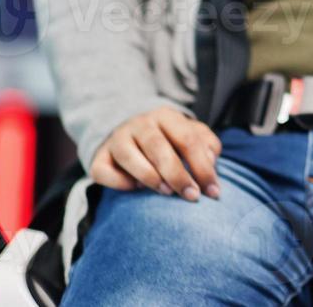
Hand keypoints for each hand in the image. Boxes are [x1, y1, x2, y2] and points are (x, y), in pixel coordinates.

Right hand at [90, 106, 222, 201]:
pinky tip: (136, 188)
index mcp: (166, 116)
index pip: (187, 139)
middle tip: (192, 196)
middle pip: (159, 148)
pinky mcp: (99, 157)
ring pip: (129, 156)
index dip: (203, 167)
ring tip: (166, 192)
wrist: (128, 132)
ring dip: (149, 176)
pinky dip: (119, 182)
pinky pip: (103, 170)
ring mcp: (117, 139)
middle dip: (178, 175)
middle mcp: (140, 124)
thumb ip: (206, 145)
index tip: (214, 191)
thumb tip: (211, 161)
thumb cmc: (168, 139)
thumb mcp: (189, 135)